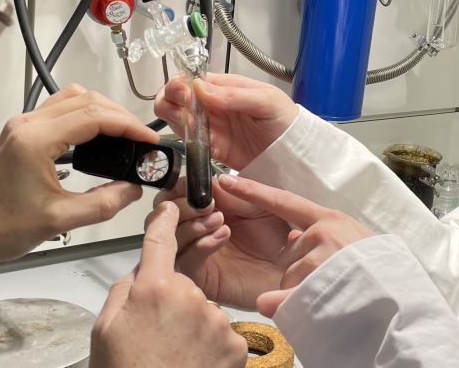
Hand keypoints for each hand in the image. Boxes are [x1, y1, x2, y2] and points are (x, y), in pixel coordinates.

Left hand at [0, 84, 157, 265]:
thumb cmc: (2, 228)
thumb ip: (104, 203)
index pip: (94, 116)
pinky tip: (96, 138)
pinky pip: (59, 110)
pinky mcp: (21, 133)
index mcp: (36, 140)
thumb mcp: (60, 220)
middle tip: (140, 139)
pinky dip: (84, 116)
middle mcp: (27, 125)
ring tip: (122, 136)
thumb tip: (133, 188)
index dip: (128, 125)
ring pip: (73, 99)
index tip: (148, 140)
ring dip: (101, 111)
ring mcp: (22, 126)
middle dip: (119, 115)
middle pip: (86, 99)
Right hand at [91, 202, 246, 367]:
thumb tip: (138, 274)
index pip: (160, 242)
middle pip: (182, 284)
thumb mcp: (106, 328)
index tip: (170, 207)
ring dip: (192, 325)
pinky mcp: (236, 343)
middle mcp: (190, 298)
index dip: (165, 221)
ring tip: (174, 354)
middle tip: (157, 333)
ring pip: (203, 310)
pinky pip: (222, 333)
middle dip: (172, 300)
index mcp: (153, 289)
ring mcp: (217, 321)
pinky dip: (210, 345)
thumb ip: (123, 291)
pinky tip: (193, 362)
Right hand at [155, 73, 297, 169]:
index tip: (184, 92)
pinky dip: (185, 141)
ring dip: (172, 118)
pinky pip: (189, 143)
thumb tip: (199, 88)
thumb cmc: (285, 118)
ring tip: (188, 123)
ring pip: (176, 118)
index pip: (191, 78)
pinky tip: (194, 140)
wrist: (296, 152)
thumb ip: (234, 95)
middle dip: (170, 98)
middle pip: (176, 96)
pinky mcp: (212, 148)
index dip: (180, 83)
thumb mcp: (265, 100)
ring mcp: (210, 127)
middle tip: (182, 106)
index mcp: (223, 87)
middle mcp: (212, 105)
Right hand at [156, 177, 289, 309]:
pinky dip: (200, 245)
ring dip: (191, 224)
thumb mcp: (260, 205)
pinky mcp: (202, 278)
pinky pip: (186, 261)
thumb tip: (209, 181)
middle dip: (181, 206)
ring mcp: (195, 255)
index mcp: (205, 210)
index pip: (175, 196)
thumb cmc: (280, 237)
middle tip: (206, 204)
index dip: (179, 188)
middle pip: (163, 217)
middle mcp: (195, 232)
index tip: (191, 185)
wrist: (295, 270)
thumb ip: (234, 194)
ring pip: (169, 239)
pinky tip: (221, 236)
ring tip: (220, 220)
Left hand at [218, 174, 374, 317]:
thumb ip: (319, 238)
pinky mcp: (318, 281)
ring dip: (300, 292)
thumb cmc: (378, 272)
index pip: (283, 201)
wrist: (402, 298)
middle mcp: (323, 232)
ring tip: (332, 295)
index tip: (226, 181)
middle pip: (286, 255)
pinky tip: (310, 309)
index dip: (253, 191)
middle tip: (327, 283)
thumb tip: (292, 238)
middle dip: (296, 273)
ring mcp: (321, 256)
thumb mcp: (351, 243)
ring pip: (287, 279)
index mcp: (330, 219)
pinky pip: (286, 299)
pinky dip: (290, 307)